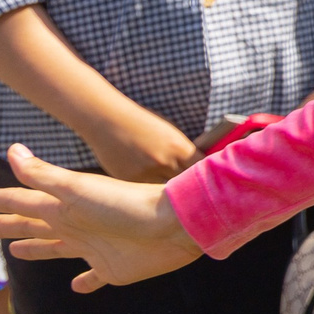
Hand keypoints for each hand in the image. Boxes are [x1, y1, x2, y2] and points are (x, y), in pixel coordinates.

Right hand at [0, 143, 202, 292]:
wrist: (173, 226)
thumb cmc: (126, 205)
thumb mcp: (78, 190)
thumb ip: (44, 176)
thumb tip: (11, 149)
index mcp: (65, 206)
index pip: (23, 202)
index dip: (0, 200)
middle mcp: (77, 226)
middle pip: (34, 225)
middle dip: (10, 224)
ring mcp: (94, 248)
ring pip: (56, 248)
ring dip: (37, 248)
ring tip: (16, 250)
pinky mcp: (112, 269)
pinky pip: (93, 278)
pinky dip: (85, 282)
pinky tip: (77, 286)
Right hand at [80, 103, 197, 184]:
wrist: (108, 121)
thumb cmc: (142, 123)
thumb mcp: (169, 133)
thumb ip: (182, 151)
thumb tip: (195, 168)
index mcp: (179, 147)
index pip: (200, 169)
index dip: (203, 175)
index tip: (205, 179)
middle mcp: (164, 162)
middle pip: (183, 183)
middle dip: (186, 186)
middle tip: (189, 190)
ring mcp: (146, 173)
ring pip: (163, 190)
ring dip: (166, 191)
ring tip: (168, 193)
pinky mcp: (129, 180)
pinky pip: (144, 190)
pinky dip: (147, 190)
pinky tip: (147, 189)